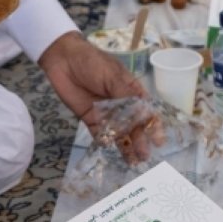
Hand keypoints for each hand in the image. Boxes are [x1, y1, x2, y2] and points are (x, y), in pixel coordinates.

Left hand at [39, 32, 154, 156]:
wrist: (63, 60)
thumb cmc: (93, 63)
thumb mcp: (112, 75)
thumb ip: (125, 95)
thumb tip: (144, 113)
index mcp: (131, 91)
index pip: (146, 110)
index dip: (153, 125)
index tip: (159, 140)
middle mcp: (122, 105)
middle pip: (134, 125)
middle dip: (140, 140)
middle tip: (144, 155)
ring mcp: (106, 113)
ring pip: (119, 132)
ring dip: (126, 146)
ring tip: (133, 161)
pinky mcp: (91, 119)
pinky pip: (100, 134)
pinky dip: (105, 142)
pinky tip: (110, 150)